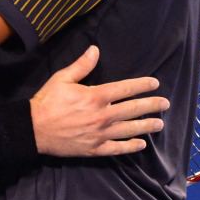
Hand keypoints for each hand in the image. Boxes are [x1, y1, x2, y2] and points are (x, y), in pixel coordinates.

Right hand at [30, 45, 168, 156]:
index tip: (155, 83)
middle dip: (151, 106)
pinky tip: (141, 144)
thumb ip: (82, 65)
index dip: (142, 85)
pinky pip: (117, 148)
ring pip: (129, 130)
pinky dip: (130, 146)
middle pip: (133, 110)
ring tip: (159, 124)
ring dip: (146, 126)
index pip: (126, 89)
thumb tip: (95, 50)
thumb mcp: (62, 78)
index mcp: (96, 96)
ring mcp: (100, 134)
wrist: (33, 129)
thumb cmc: (47, 101)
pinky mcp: (95, 149)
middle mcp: (102, 115)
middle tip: (165, 104)